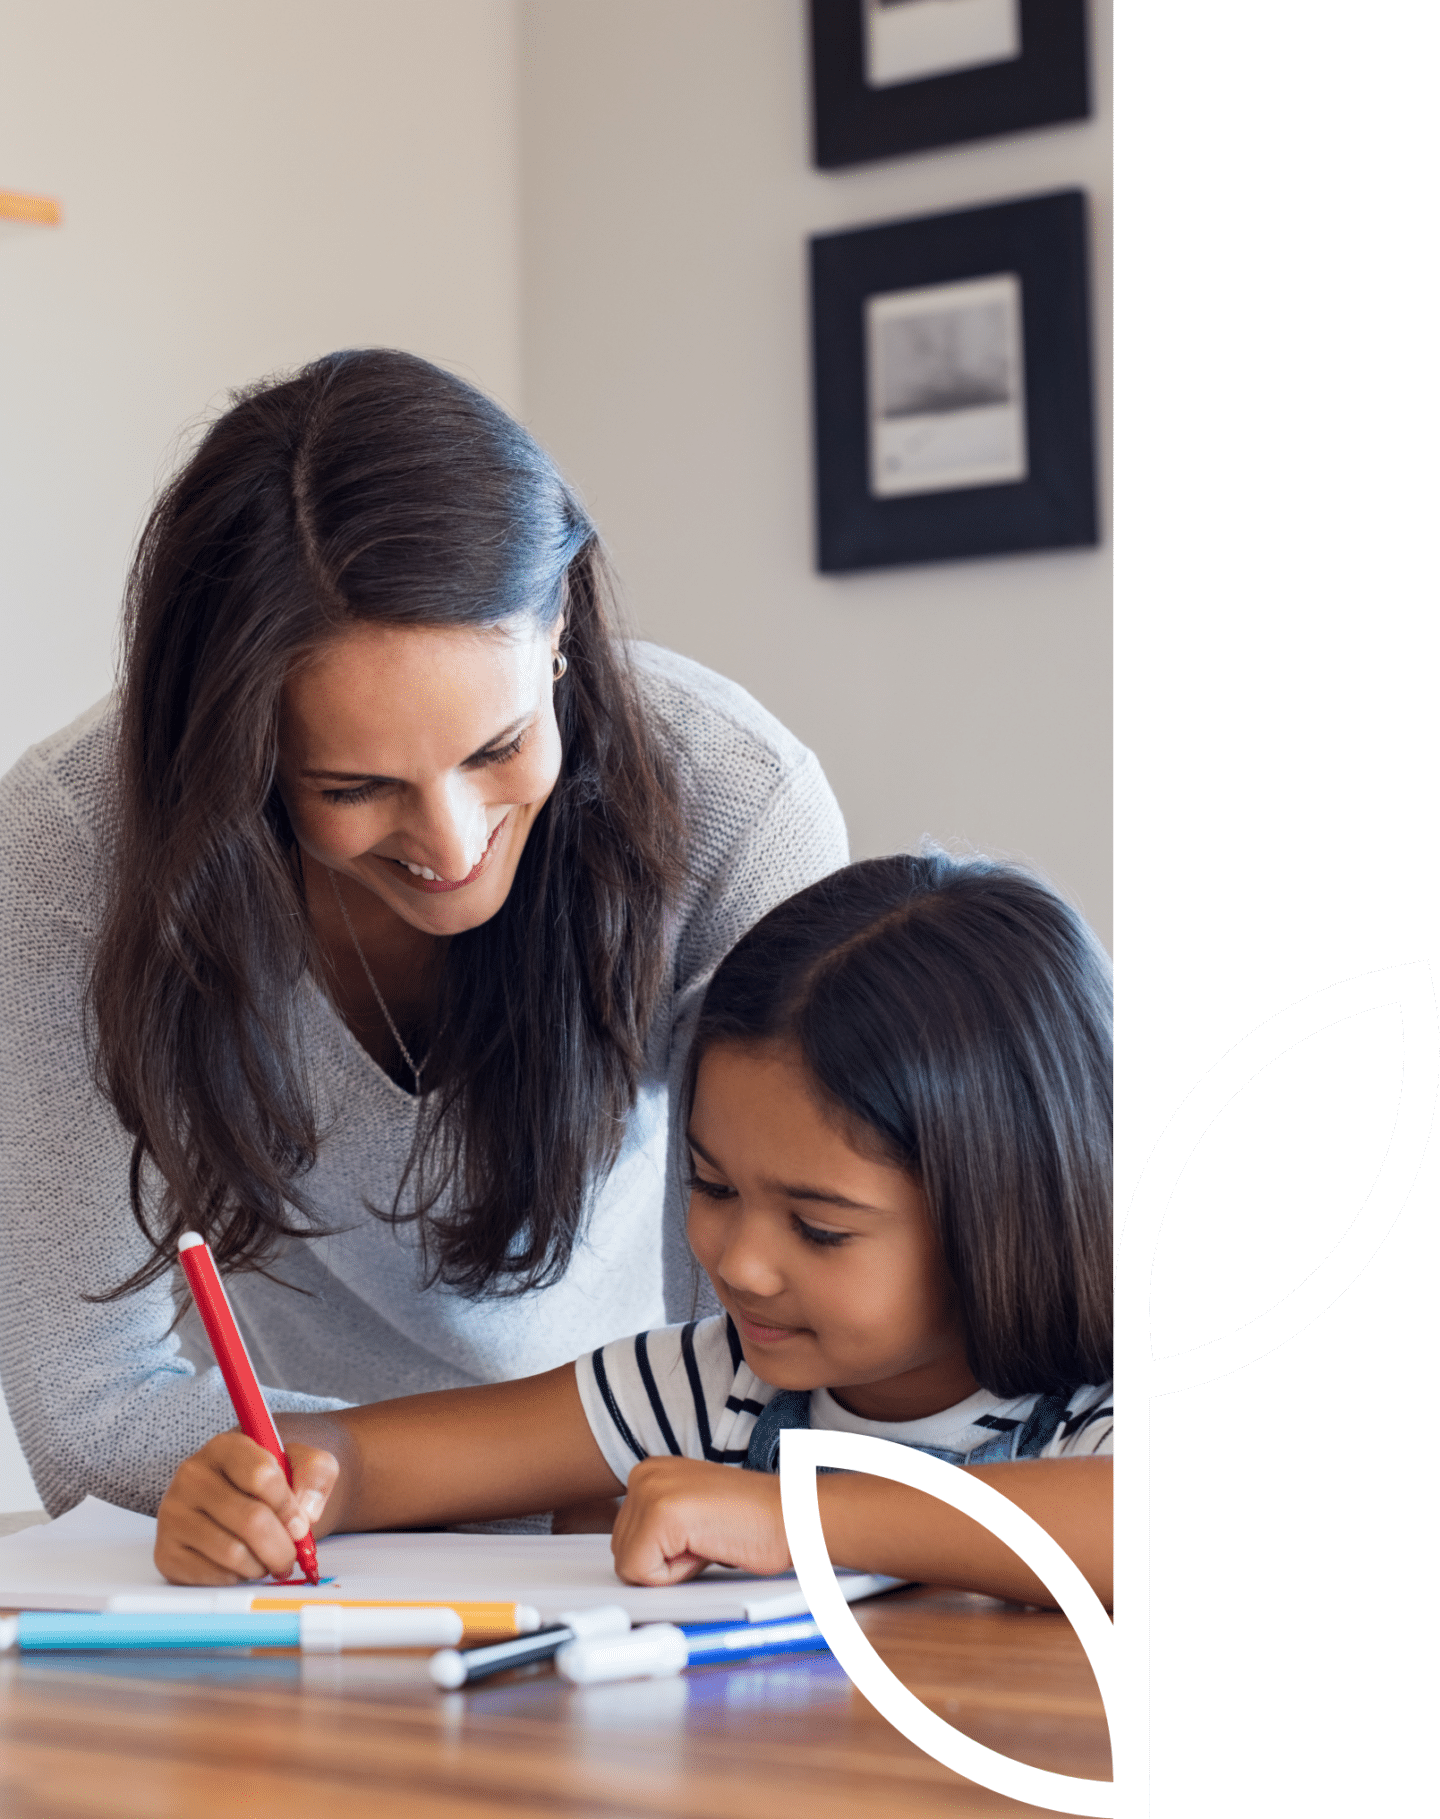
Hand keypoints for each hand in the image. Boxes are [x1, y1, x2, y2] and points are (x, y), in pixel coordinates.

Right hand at [154, 1431, 337, 1584]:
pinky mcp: (166, 1552)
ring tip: (269, 1560)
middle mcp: (191, 1476)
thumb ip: (317, 1474)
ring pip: (232, 1552)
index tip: (301, 1525)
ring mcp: (173, 1515)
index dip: (288, 1507)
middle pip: (250, 1520)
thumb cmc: (276, 1482)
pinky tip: (244, 1565)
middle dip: (282, 1547)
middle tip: (292, 1556)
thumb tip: (306, 1512)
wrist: (243, 1500)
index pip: (261, 1475)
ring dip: (262, 1565)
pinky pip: (211, 1575)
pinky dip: (238, 1577)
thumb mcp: (306, 1463)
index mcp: (225, 1447)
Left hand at [611, 1457, 790, 1584]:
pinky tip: (706, 1547)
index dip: (662, 1555)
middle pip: (621, 1552)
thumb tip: (631, 1559)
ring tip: (707, 1541)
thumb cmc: (750, 1522)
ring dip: (669, 1568)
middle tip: (706, 1539)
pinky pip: (641, 1572)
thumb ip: (658, 1527)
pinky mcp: (660, 1513)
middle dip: (662, 1562)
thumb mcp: (690, 1515)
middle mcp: (643, 1473)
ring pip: (629, 1565)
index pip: (624, 1539)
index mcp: (648, 1471)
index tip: (697, 1536)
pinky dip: (675, 1575)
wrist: (792, 1516)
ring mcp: (650, 1489)